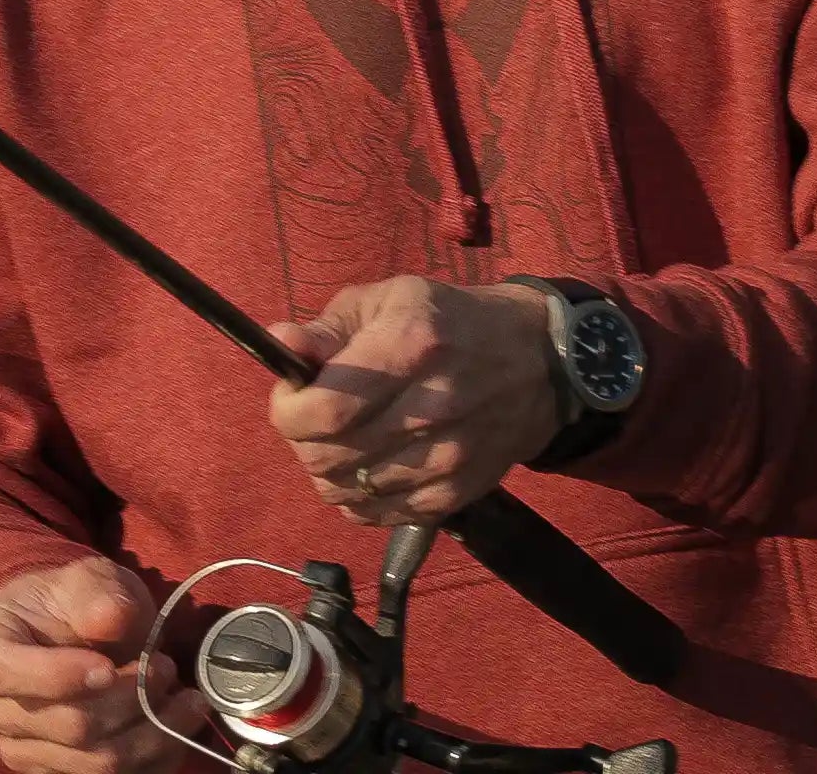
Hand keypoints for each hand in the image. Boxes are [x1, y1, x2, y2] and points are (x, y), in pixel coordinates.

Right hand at [0, 554, 208, 773]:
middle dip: (130, 699)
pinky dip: (152, 759)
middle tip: (167, 667)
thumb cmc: (66, 599)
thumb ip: (96, 593)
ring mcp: (20, 748)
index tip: (108, 666)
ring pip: (91, 762)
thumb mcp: (84, 577)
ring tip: (186, 700)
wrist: (59, 630)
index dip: (58, 675)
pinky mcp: (54, 773)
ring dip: (151, 734)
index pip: (5, 672)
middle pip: (65, 724)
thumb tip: (112, 620)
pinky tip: (177, 730)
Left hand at [267, 276, 563, 525]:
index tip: (290, 397)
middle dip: (302, 440)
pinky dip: (356, 496)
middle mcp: (430, 407)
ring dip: (326, 469)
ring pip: (347, 493)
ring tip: (341, 439)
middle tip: (312, 417)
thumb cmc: (449, 321)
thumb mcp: (389, 300)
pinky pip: (376, 515)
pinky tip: (367, 463)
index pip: (326, 409)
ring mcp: (445, 458)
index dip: (288, 412)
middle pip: (329, 456)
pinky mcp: (454, 495)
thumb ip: (329, 328)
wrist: (537, 362)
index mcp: (410, 346)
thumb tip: (279, 343)